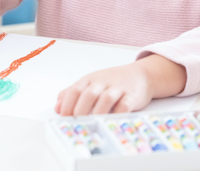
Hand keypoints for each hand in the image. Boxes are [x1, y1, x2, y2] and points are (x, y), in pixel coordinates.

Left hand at [55, 54, 186, 115]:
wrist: (142, 75)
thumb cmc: (113, 81)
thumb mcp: (91, 82)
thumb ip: (73, 93)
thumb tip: (57, 107)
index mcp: (90, 79)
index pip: (75, 90)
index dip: (67, 105)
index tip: (64, 118)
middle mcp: (103, 82)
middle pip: (88, 94)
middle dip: (80, 110)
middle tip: (77, 124)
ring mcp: (118, 88)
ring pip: (106, 99)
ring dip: (97, 112)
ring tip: (92, 124)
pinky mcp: (132, 96)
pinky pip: (124, 105)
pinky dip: (117, 114)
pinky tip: (111, 122)